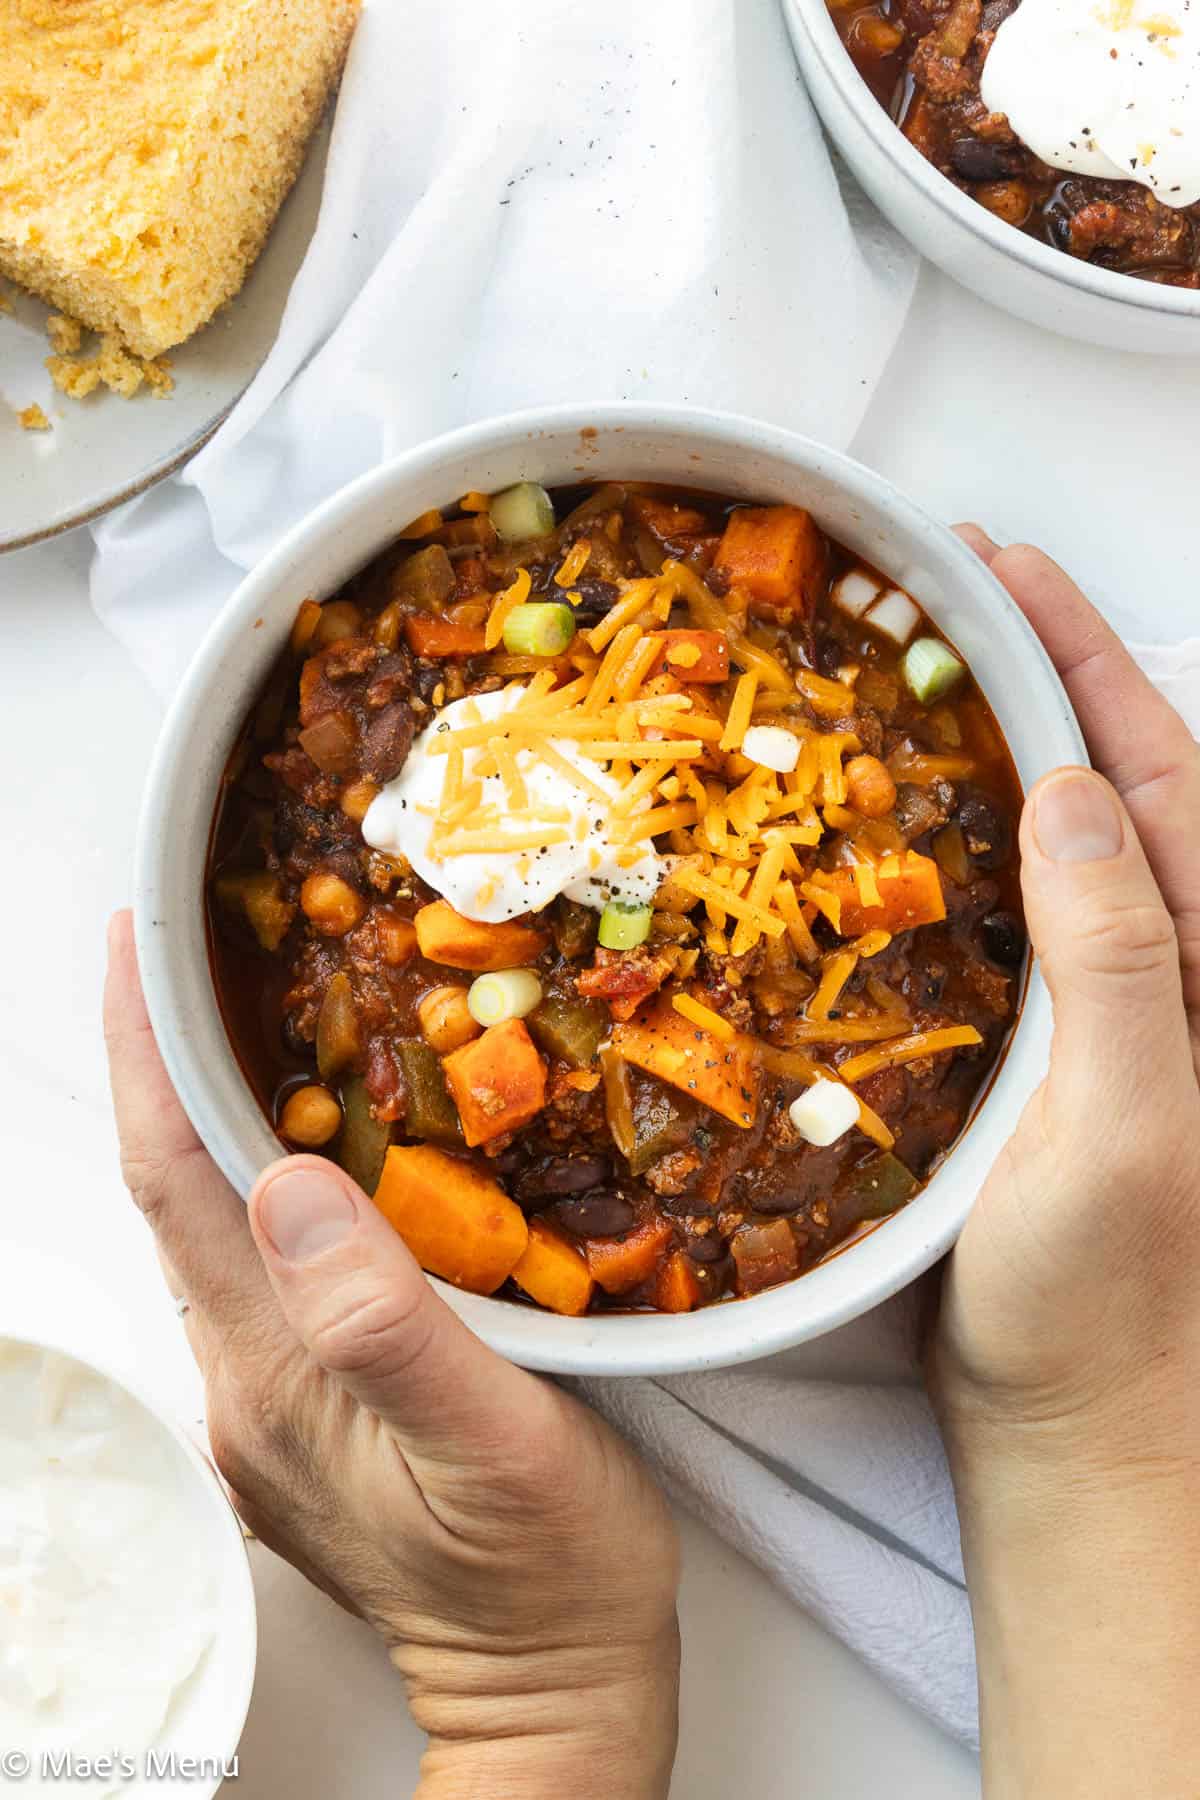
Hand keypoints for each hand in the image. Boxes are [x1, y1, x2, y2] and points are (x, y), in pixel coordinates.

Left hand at [103, 914, 678, 1798]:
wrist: (555, 1698)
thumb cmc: (548, 1578)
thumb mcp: (494, 1446)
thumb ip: (386, 1322)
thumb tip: (289, 1185)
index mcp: (275, 1370)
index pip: (176, 1179)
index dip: (145, 1056)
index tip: (135, 947)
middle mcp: (246, 1380)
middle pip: (178, 1191)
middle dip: (170, 1064)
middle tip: (200, 950)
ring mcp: (271, 1403)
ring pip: (219, 1224)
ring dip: (219, 1118)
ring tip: (261, 1018)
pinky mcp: (309, 1415)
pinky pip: (268, 1268)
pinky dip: (274, 1183)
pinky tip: (326, 1149)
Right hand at [932, 533, 1199, 1794]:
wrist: (1080, 1431)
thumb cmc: (1110, 1309)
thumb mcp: (1124, 1128)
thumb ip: (1120, 960)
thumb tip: (1073, 794)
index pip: (1159, 774)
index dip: (1082, 662)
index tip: (1003, 570)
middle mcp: (1168, 972)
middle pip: (1109, 785)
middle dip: (1037, 675)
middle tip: (944, 590)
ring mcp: (1104, 1010)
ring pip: (1054, 844)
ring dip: (992, 749)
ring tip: (914, 674)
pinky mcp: (1041, 1052)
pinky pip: (1007, 919)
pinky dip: (955, 852)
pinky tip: (896, 827)